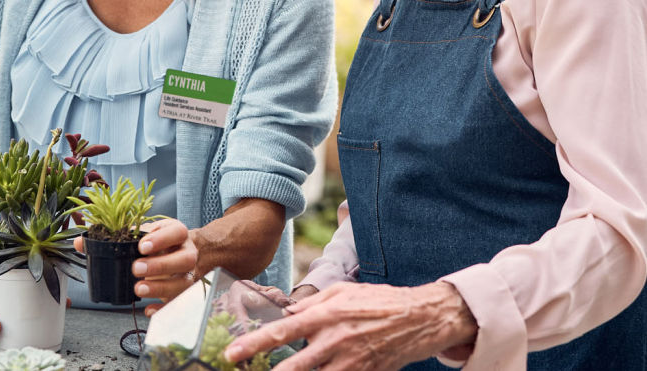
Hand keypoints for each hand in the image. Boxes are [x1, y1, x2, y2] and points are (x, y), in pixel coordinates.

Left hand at [129, 218, 198, 314]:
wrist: (181, 251)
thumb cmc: (161, 239)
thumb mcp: (153, 229)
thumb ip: (140, 233)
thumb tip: (120, 237)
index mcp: (180, 234)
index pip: (177, 233)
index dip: (161, 239)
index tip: (142, 246)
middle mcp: (188, 253)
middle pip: (185, 260)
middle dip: (160, 266)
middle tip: (137, 268)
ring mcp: (188, 274)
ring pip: (183, 283)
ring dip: (160, 288)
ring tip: (139, 289)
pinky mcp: (182, 291)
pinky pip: (176, 302)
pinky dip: (162, 308)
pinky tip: (148, 309)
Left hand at [224, 281, 476, 370]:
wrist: (421, 319)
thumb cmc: (379, 301)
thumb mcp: (343, 291)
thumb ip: (313, 303)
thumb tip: (289, 313)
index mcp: (326, 316)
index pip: (283, 331)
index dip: (255, 343)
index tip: (232, 353)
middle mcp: (335, 341)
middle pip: (293, 367)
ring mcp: (351, 363)